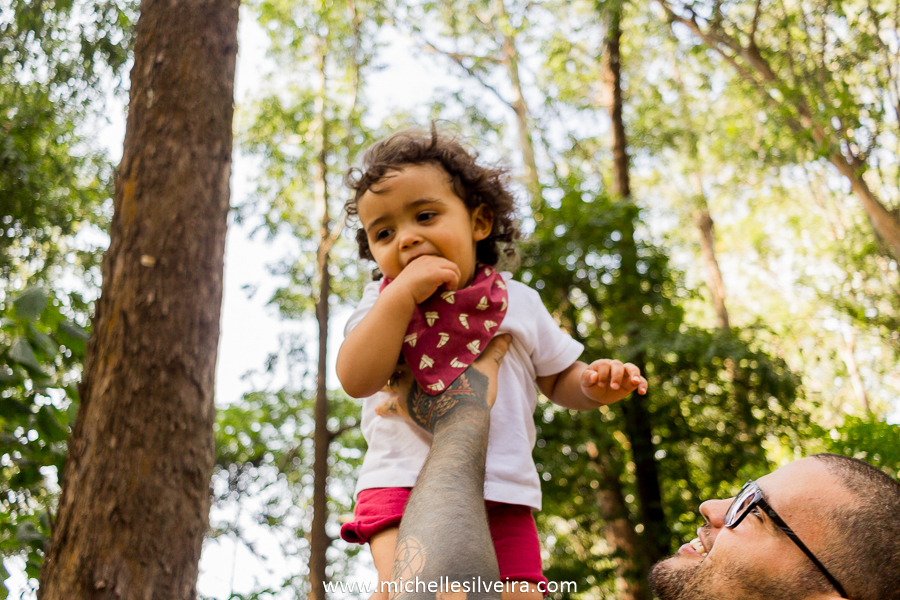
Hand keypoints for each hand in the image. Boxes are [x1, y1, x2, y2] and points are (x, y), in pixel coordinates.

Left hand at [375, 334, 511, 431]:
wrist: (461, 420)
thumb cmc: (474, 390)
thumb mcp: (488, 368)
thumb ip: (494, 350)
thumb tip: (508, 335)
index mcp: (430, 355)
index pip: (414, 338)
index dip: (409, 334)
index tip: (405, 328)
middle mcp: (414, 368)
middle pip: (397, 357)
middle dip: (392, 355)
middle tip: (387, 351)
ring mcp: (406, 388)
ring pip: (387, 379)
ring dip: (385, 379)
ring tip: (381, 377)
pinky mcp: (403, 408)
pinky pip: (388, 408)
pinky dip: (383, 408)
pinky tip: (379, 409)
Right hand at [391, 255, 460, 304]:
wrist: (399, 294)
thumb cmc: (406, 290)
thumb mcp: (416, 276)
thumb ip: (425, 274)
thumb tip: (438, 281)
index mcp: (424, 259)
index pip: (443, 262)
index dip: (446, 272)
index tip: (443, 284)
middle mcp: (429, 259)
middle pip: (451, 264)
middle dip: (454, 276)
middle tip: (449, 287)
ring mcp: (432, 265)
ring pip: (454, 268)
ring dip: (455, 279)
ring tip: (449, 289)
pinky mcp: (436, 273)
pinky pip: (453, 275)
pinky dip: (454, 283)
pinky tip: (447, 290)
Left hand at [581, 359, 646, 404]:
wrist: (597, 392)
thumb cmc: (591, 385)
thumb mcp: (585, 382)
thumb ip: (587, 378)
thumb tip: (594, 376)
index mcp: (602, 364)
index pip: (604, 365)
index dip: (603, 374)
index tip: (600, 385)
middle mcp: (614, 366)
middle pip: (618, 365)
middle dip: (616, 376)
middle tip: (614, 387)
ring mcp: (624, 373)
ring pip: (632, 368)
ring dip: (634, 374)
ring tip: (634, 382)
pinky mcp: (631, 382)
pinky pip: (641, 380)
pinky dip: (642, 385)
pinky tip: (642, 392)